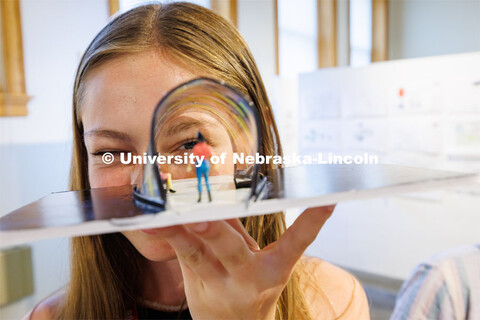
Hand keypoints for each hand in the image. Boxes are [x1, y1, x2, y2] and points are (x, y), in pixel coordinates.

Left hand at [162, 205, 334, 319]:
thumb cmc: (251, 286)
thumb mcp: (257, 260)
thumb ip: (239, 228)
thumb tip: (218, 190)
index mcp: (273, 270)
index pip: (298, 243)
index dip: (312, 222)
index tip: (327, 200)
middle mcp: (249, 279)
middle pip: (232, 251)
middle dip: (216, 233)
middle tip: (199, 218)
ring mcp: (219, 287)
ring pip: (197, 257)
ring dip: (178, 235)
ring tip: (160, 220)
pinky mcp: (195, 290)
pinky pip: (181, 259)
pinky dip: (167, 239)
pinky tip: (149, 226)